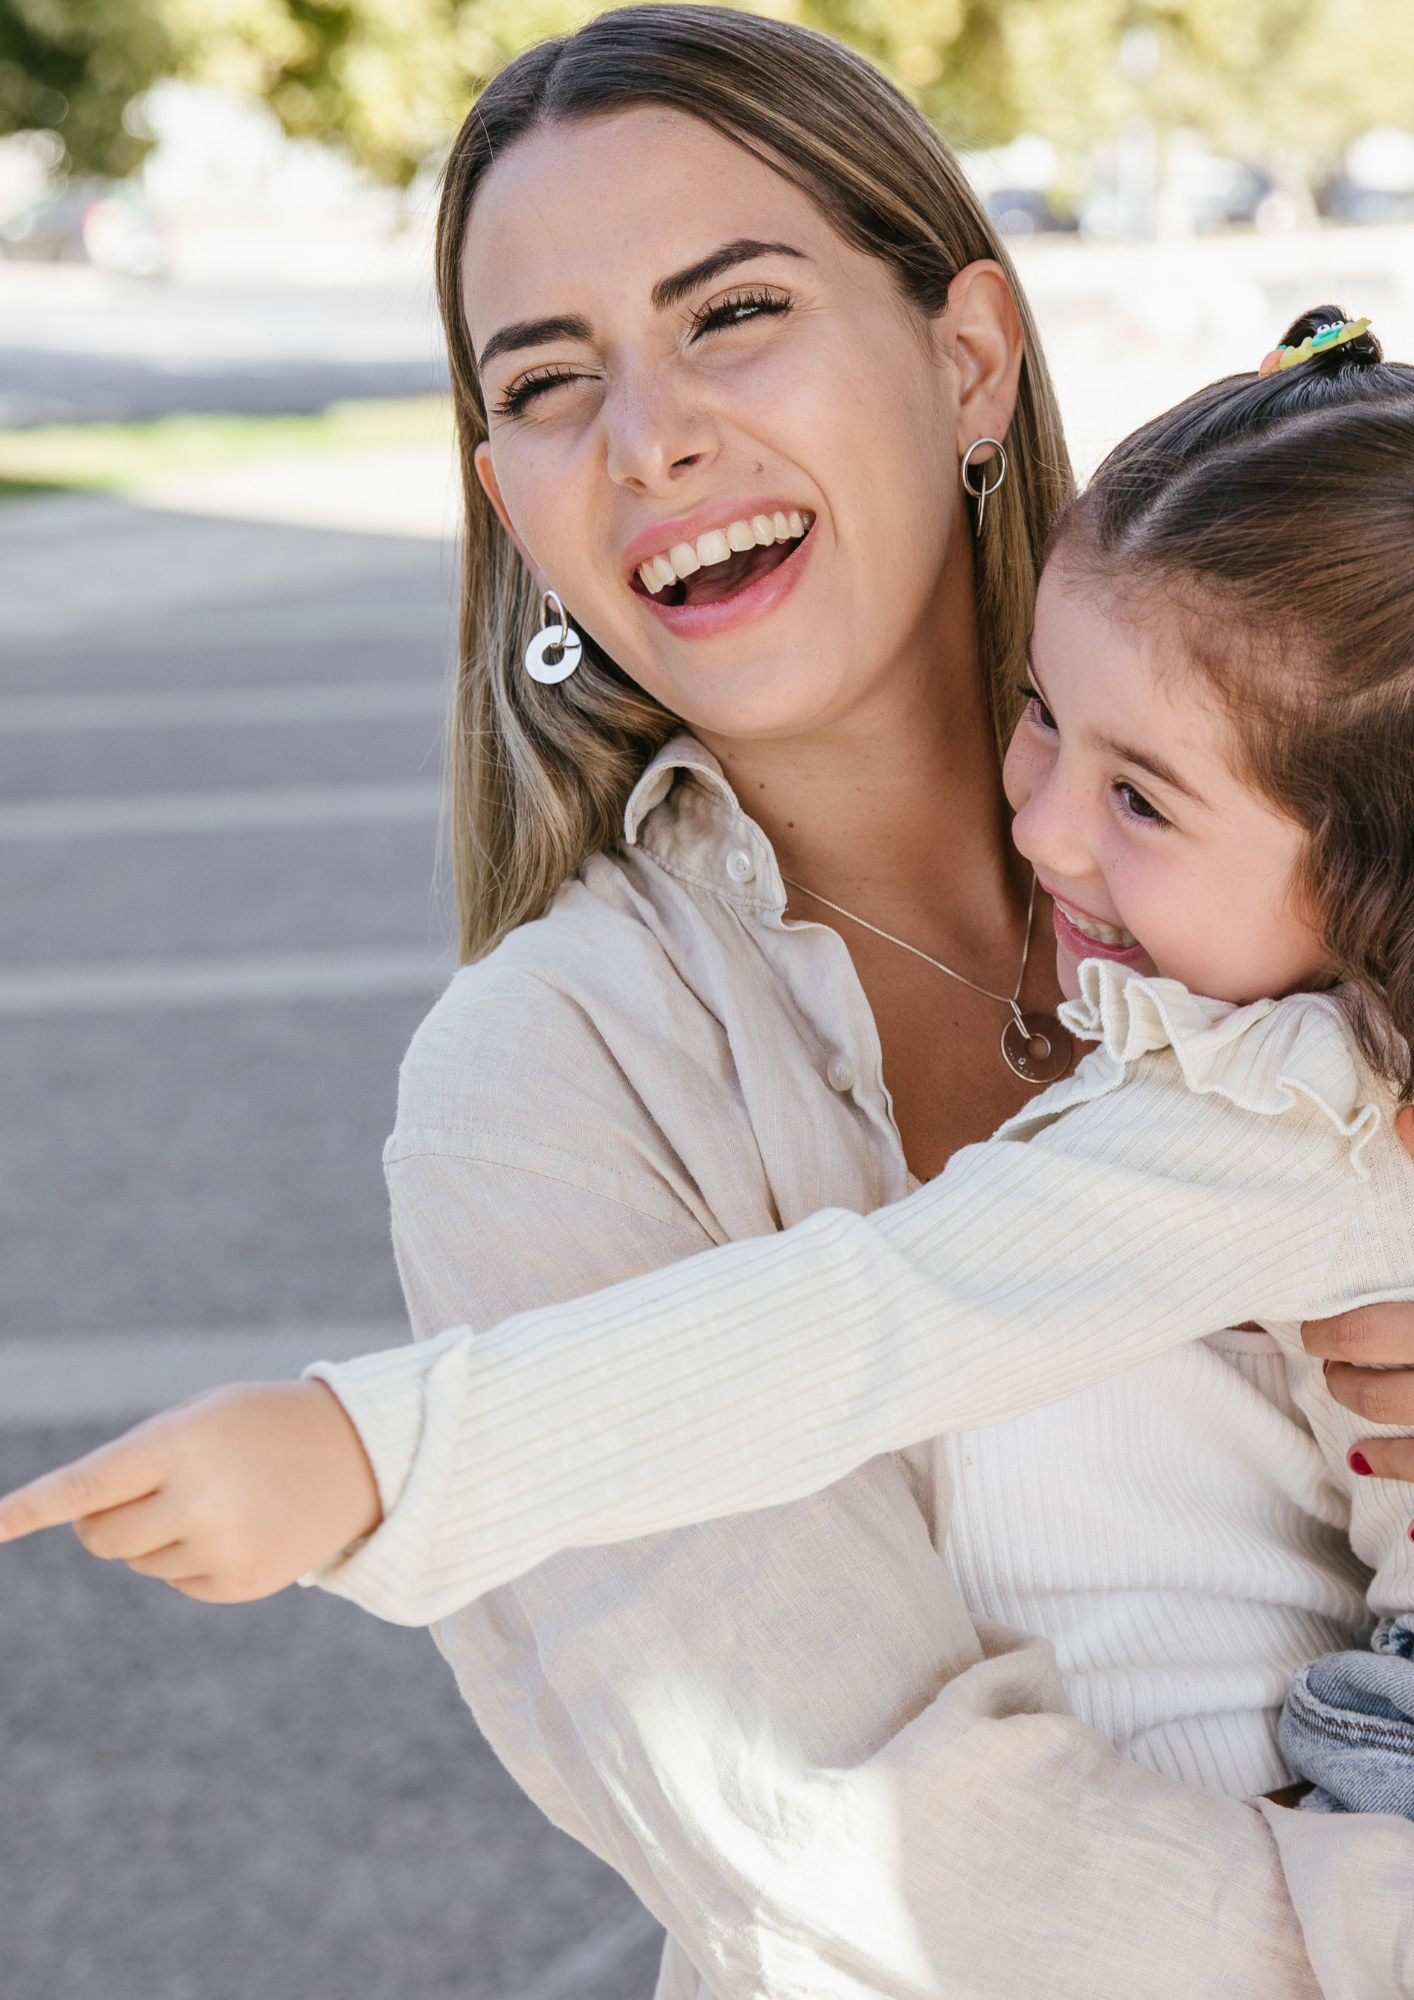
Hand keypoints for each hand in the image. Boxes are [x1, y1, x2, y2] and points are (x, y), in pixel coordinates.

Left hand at [0, 1381, 380, 1600]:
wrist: (363, 1454)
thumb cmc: (261, 1424)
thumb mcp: (201, 1417)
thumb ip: (138, 1461)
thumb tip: (80, 1523)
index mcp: (181, 1443)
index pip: (85, 1485)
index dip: (28, 1509)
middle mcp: (198, 1500)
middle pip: (100, 1538)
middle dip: (107, 1521)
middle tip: (151, 1493)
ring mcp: (222, 1548)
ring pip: (138, 1562)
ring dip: (159, 1536)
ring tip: (221, 1501)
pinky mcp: (241, 1583)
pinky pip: (179, 1582)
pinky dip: (194, 1559)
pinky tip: (239, 1528)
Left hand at [1302, 1103, 1413, 1483]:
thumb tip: (1403, 1119)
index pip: (1380, 1332)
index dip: (1337, 1336)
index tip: (1314, 1330)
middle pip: (1393, 1388)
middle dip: (1350, 1379)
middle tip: (1327, 1363)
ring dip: (1375, 1420)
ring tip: (1349, 1400)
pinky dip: (1405, 1470)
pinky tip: (1376, 1460)